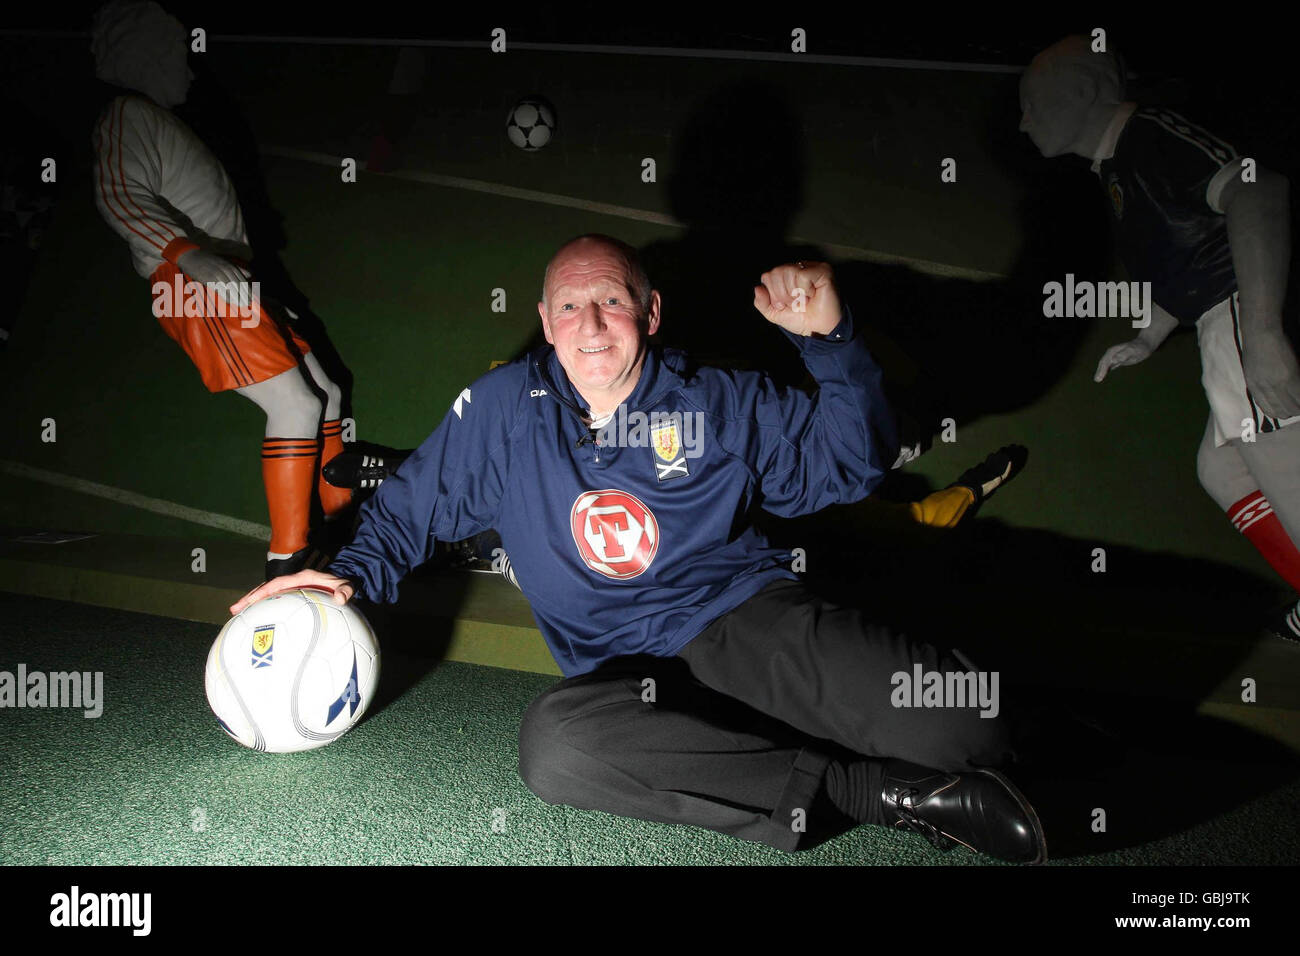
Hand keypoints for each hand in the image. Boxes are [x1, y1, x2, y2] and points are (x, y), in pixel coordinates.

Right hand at [175, 247, 255, 311]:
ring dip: (237, 297)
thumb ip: (238, 269)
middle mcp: (225, 269)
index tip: (253, 299)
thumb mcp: (224, 262)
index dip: (248, 290)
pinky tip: (230, 301)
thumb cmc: (208, 260)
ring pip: (230, 287)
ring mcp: (217, 274)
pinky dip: (225, 295)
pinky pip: (219, 288)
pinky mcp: (208, 278)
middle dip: (244, 295)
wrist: (190, 256)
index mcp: (230, 266)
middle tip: (249, 304)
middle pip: (238, 285)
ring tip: (242, 305)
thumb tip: (250, 275)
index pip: (242, 280)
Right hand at [229, 570, 354, 615]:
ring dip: (253, 604)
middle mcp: (294, 582)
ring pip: (269, 596)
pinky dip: (265, 610)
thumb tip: (342, 598)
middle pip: (267, 589)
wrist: (345, 584)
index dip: (263, 591)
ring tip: (237, 616)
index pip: (277, 584)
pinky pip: (276, 603)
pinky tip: (256, 624)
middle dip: (250, 598)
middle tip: (234, 610)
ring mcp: (292, 590)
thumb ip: (345, 590)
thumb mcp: (348, 586)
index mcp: (302, 578)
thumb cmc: (345, 586)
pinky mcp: (293, 598)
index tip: (251, 600)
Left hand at [753, 261, 840, 336]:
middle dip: (782, 294)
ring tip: (804, 301)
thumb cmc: (801, 320)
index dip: (773, 293)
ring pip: (789, 272)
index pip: (768, 276)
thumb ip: (762, 303)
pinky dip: (805, 290)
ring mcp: (810, 268)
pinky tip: (813, 295)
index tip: (784, 305)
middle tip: (794, 304)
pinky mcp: (822, 271)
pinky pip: (803, 275)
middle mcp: (797, 269)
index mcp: (785, 276)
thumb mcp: (775, 314)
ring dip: (794, 293)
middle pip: (776, 272)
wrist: (818, 330)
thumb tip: (757, 288)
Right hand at [1094, 338, 1153, 381]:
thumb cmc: (1139, 348)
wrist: (1144, 345)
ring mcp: (1114, 357)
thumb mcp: (1133, 351)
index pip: (1105, 361)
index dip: (1102, 370)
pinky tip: (1104, 375)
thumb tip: (1113, 360)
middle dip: (1099, 371)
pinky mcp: (1117, 360)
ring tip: (1097, 380)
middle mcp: (1112, 354)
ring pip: (1105, 365)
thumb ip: (1123, 355)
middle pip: (1103, 363)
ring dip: (1101, 372)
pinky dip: (1106, 371)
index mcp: (1113, 351)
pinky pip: (1109, 366)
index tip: (1099, 378)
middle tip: (1097, 380)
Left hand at [1241, 331, 1299, 418]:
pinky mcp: (1291, 377)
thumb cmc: (1256, 349)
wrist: (1261, 334)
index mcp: (1255, 389)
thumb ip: (1261, 385)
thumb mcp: (1253, 371)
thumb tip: (1273, 396)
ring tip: (1299, 394)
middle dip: (1295, 409)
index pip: (1270, 411)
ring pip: (1296, 407)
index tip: (1290, 407)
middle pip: (1284, 412)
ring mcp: (1278, 385)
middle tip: (1298, 400)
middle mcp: (1266, 390)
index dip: (1282, 412)